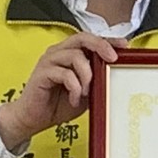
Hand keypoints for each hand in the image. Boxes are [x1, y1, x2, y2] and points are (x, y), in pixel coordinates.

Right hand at [0, 33, 125, 149]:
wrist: (33, 119)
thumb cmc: (58, 104)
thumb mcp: (86, 92)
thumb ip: (96, 81)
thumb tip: (116, 76)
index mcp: (69, 53)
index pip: (90, 40)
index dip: (108, 39)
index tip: (124, 45)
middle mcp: (58, 53)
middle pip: (82, 38)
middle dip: (100, 45)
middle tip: (112, 58)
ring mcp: (49, 61)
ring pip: (75, 56)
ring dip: (87, 75)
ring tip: (87, 92)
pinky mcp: (42, 73)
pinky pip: (65, 74)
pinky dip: (75, 88)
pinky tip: (74, 99)